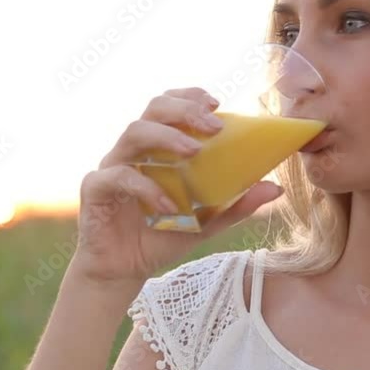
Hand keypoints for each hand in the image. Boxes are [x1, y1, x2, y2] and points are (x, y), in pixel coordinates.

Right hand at [71, 87, 283, 284]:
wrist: (124, 272)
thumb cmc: (161, 237)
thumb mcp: (206, 222)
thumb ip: (235, 204)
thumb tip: (275, 188)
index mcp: (155, 148)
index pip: (169, 106)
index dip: (190, 97)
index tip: (217, 103)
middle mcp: (132, 150)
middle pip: (152, 108)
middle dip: (184, 110)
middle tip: (213, 126)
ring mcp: (111, 166)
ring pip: (134, 132)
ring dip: (167, 137)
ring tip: (194, 151)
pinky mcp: (95, 190)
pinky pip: (119, 177)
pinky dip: (146, 187)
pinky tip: (167, 205)